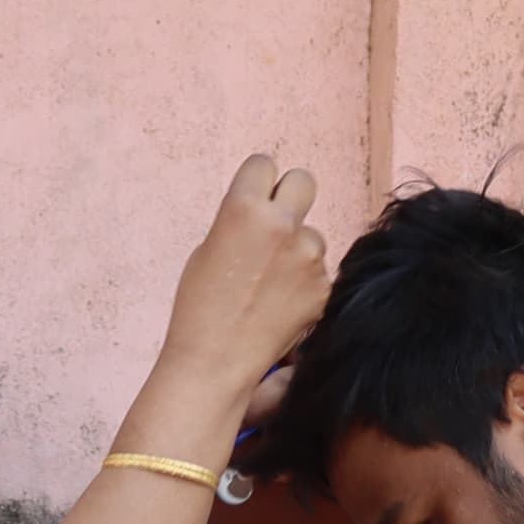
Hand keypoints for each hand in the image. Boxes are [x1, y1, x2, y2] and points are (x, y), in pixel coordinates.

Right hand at [154, 157, 331, 406]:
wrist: (215, 359)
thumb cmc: (200, 305)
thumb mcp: (209, 246)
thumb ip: (241, 220)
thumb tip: (265, 208)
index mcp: (244, 208)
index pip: (264, 164)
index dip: (258, 182)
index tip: (256, 197)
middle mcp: (282, 225)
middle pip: (303, 181)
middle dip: (290, 196)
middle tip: (276, 222)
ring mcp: (309, 257)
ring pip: (313, 234)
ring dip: (298, 250)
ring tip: (270, 283)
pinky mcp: (324, 287)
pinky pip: (318, 271)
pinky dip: (305, 284)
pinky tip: (281, 305)